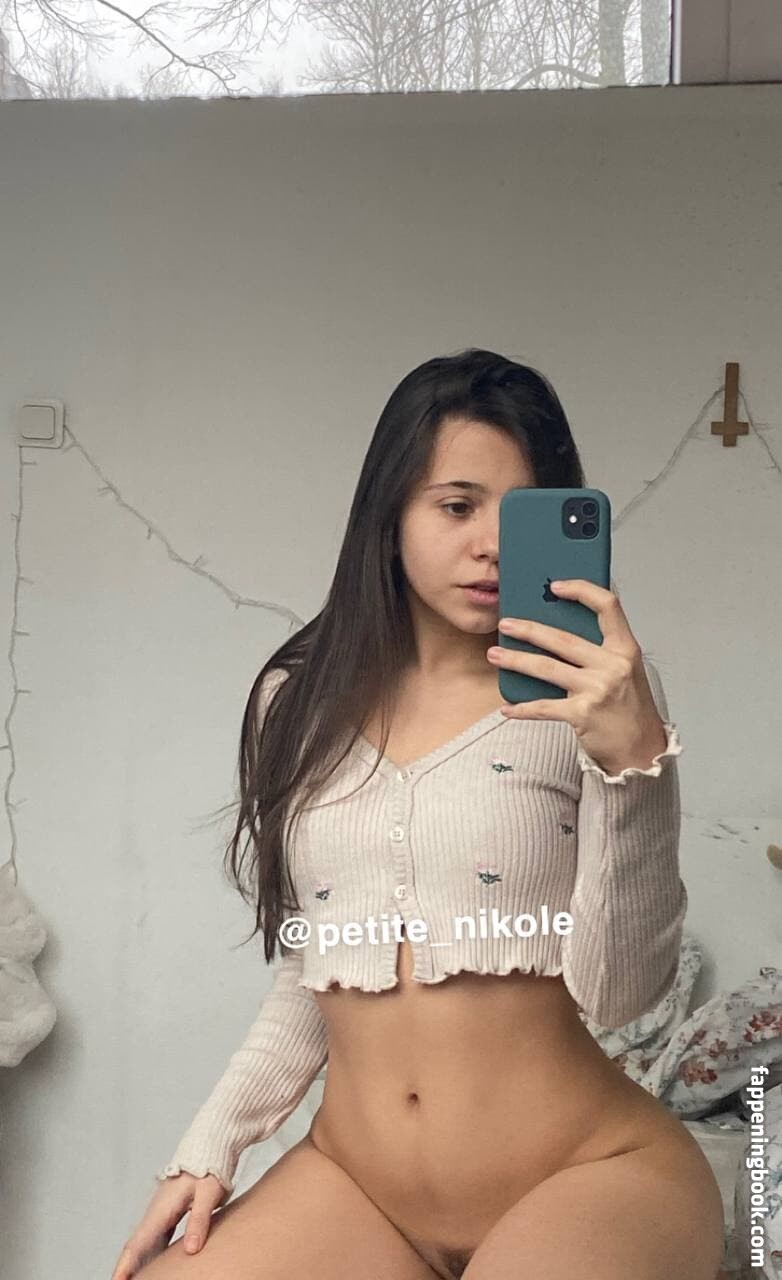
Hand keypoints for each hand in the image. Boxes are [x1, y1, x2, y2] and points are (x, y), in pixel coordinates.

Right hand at [110, 1171, 227, 1278]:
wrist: (208, 1149)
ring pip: (143, 1243)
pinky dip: (148, 1253)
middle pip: (135, 1245)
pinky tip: (151, 1266)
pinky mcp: (169, 1213)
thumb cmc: (208, 1169)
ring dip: (135, 1261)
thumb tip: (191, 1250)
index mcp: (161, 1208)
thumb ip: (199, 1220)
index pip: (138, 1243)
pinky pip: (155, 1238)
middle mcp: (156, 1211)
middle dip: (125, 1267)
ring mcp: (161, 1212)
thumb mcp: (208, 1193)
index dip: (126, 1264)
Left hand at [486, 579, 667, 774]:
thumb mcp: (625, 670)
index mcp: (625, 648)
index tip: (556, 586)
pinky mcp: (583, 714)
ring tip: (495, 655)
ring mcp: (598, 689)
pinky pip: (544, 707)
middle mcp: (613, 665)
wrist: (642, 750)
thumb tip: (558, 631)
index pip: (607, 606)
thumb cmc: (629, 708)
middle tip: (505, 624)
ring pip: (547, 668)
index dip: (581, 590)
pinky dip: (523, 708)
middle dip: (529, 630)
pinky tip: (507, 707)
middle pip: (563, 639)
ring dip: (516, 660)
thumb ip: (600, 650)